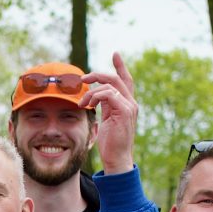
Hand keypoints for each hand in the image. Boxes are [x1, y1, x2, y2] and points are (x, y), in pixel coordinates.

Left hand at [79, 51, 141, 173]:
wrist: (116, 158)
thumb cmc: (110, 143)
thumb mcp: (106, 120)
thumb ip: (104, 106)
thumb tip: (95, 97)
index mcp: (126, 104)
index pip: (125, 80)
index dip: (120, 66)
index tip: (115, 53)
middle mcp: (130, 103)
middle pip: (116, 79)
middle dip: (97, 75)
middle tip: (82, 78)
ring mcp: (129, 106)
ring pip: (110, 86)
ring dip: (91, 91)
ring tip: (82, 103)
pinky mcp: (124, 111)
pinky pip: (109, 94)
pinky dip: (96, 96)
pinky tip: (89, 105)